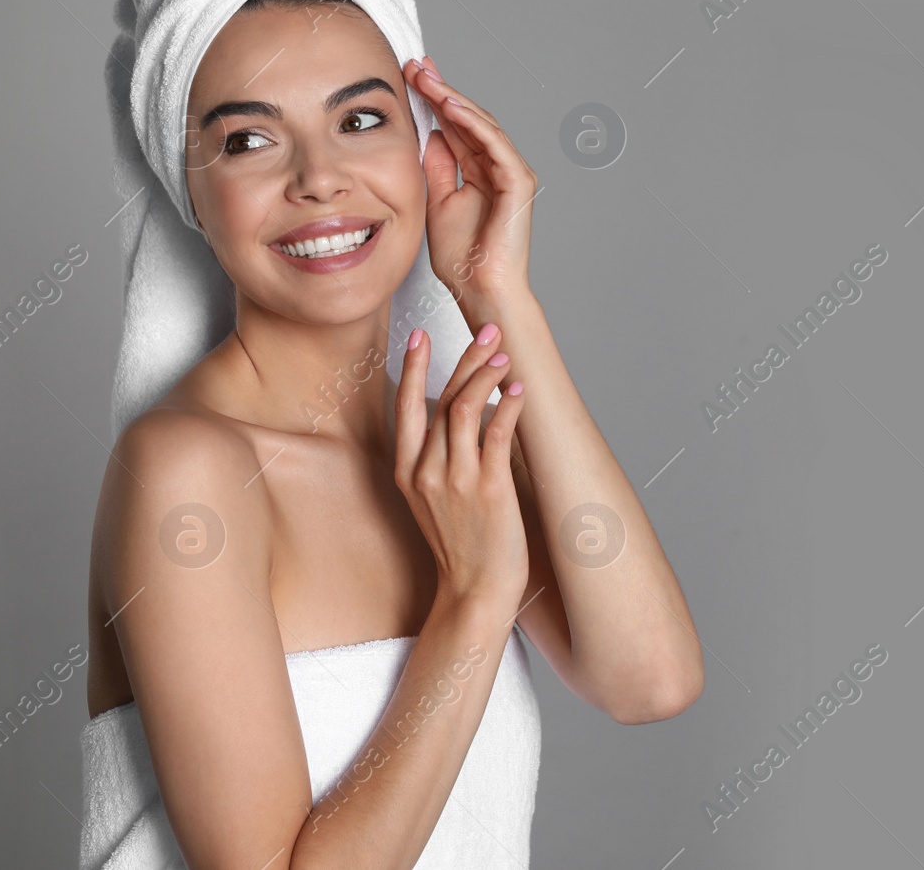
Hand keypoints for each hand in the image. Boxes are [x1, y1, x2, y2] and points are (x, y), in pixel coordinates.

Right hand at [393, 324, 528, 609]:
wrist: (475, 593)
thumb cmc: (461, 548)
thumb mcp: (430, 501)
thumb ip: (434, 460)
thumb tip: (453, 417)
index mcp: (408, 473)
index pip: (405, 407)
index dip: (413, 367)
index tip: (420, 335)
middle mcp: (427, 472)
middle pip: (442, 399)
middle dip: (465, 358)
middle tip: (487, 330)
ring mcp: (456, 481)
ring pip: (465, 409)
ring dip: (487, 374)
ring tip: (505, 355)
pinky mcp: (489, 490)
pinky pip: (496, 434)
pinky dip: (508, 406)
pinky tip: (518, 389)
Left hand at [402, 56, 536, 306]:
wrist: (480, 288)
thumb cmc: (462, 256)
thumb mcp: (436, 200)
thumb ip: (437, 167)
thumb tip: (431, 133)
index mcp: (478, 171)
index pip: (456, 126)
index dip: (434, 99)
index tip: (410, 76)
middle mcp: (498, 166)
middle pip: (468, 118)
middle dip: (441, 89)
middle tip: (416, 65)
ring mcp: (512, 172)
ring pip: (481, 123)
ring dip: (452, 98)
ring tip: (426, 77)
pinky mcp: (519, 181)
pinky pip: (494, 143)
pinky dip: (472, 122)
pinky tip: (449, 104)